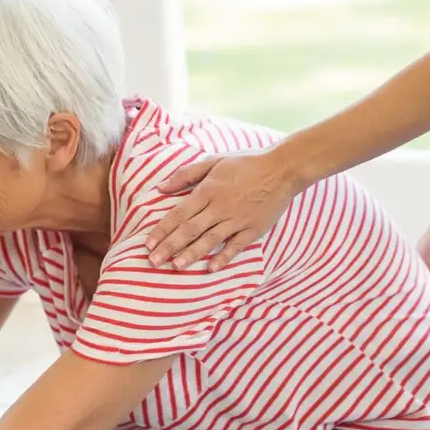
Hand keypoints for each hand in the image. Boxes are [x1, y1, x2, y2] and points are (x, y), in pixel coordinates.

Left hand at [144, 150, 298, 270]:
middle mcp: (220, 207)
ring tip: (176, 266)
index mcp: (207, 190)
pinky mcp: (253, 229)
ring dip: (192, 254)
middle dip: (170, 246)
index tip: (147, 244)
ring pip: (210, 240)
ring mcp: (237, 219)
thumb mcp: (214, 161)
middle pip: (190, 230)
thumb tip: (161, 187)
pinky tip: (211, 269)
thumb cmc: (246, 163)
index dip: (162, 230)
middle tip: (153, 262)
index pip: (179, 213)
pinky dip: (224, 257)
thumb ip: (186, 174)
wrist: (282, 168)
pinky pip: (236, 246)